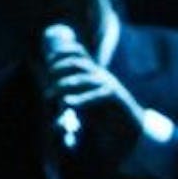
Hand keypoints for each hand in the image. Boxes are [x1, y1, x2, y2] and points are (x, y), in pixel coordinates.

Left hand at [43, 34, 142, 158]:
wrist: (129, 126)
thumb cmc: (104, 115)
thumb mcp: (85, 99)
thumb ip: (70, 94)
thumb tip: (49, 95)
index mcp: (93, 72)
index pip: (78, 52)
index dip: (62, 52)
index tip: (49, 59)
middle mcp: (100, 74)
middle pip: (75, 63)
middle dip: (58, 68)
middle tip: (48, 80)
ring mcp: (107, 84)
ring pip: (81, 79)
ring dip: (62, 86)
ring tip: (49, 96)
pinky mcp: (113, 96)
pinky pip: (94, 95)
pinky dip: (79, 99)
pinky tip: (67, 102)